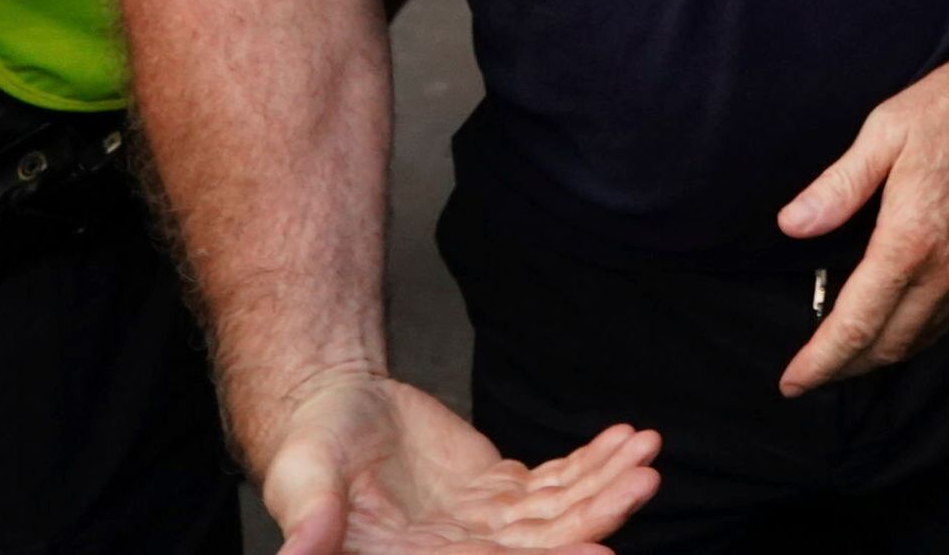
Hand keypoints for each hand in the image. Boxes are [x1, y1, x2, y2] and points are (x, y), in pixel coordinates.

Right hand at [262, 370, 656, 554]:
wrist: (331, 409)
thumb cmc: (309, 446)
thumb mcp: (301, 478)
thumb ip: (310, 519)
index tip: (600, 552)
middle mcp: (456, 554)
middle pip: (542, 545)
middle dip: (597, 516)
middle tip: (643, 483)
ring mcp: (484, 524)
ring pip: (560, 512)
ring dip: (606, 484)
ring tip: (646, 452)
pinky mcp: (500, 490)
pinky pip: (558, 481)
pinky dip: (594, 462)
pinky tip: (625, 439)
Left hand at [775, 46, 948, 392]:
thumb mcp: (884, 132)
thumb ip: (838, 186)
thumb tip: (792, 225)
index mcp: (909, 239)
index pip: (857, 323)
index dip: (821, 360)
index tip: (792, 382)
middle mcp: (945, 269)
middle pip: (887, 344)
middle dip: (844, 368)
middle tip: (810, 375)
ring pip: (920, 340)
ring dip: (879, 358)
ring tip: (845, 359)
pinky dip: (915, 339)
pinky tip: (897, 329)